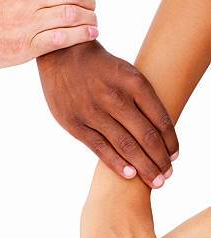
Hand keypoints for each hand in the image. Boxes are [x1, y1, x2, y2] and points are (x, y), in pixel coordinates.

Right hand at [38, 41, 178, 186]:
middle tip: (167, 176)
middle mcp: (115, 97)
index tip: (174, 156)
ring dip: (143, 167)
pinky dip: (117, 163)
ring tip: (155, 181)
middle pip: (146, 137)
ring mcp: (94, 112)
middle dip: (160, 160)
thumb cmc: (100, 68)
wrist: (62, 56)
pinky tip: (130, 175)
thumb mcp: (126, 72)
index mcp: (134, 82)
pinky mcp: (75, 124)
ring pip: (125, 146)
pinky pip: (100, 148)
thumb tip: (160, 132)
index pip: (160, 120)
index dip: (170, 143)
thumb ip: (142, 99)